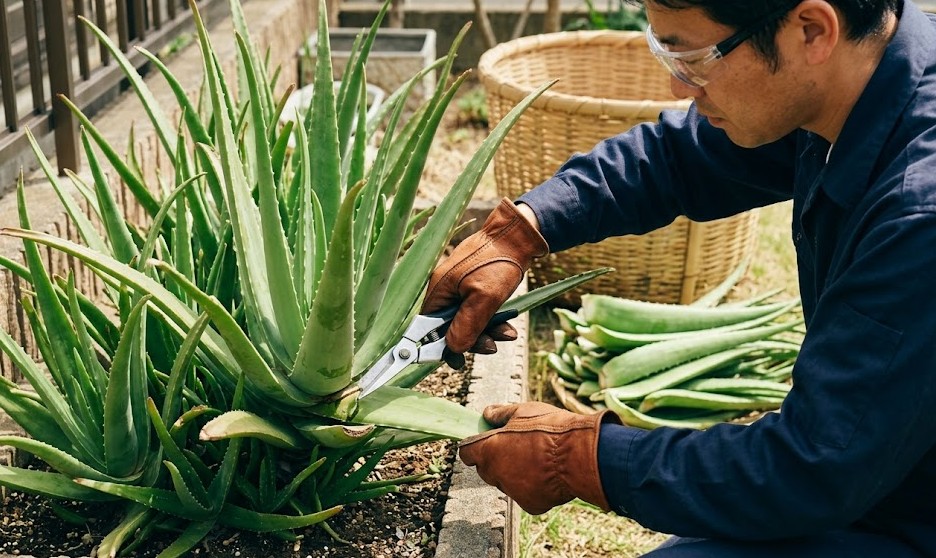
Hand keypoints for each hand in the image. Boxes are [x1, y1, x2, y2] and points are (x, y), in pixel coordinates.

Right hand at [423, 198, 547, 367]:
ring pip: (467, 321)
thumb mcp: (484, 297)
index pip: (428, 328)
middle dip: (472, 340)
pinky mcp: (474, 287)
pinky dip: (492, 320)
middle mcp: (446, 289)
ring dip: (487, 331)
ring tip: (508, 334)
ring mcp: (460, 288)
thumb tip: (453, 350)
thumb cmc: (499, 260)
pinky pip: (478, 311)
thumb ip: (467, 325)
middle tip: (491, 347)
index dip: (440, 346)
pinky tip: (508, 325)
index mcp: (439, 290)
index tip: (456, 361)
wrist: (519, 235)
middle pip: (449, 327)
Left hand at [458, 401, 618, 514]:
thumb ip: (501, 413)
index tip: (485, 439)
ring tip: (538, 457)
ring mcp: (513, 492)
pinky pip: (526, 494)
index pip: (467, 453)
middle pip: (486, 468)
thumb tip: (487, 413)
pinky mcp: (531, 505)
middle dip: (496, 459)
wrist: (581, 456)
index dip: (475, 445)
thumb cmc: (551, 430)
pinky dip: (533, 485)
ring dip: (515, 472)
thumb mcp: (524, 411)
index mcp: (489, 450)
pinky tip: (548, 472)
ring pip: (507, 481)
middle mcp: (496, 474)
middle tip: (517, 445)